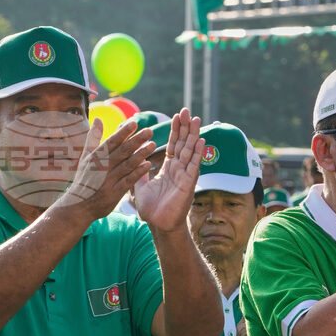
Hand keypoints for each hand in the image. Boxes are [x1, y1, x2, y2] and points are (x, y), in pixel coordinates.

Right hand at [61, 118, 155, 221]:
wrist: (78, 205)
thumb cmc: (84, 178)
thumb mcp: (85, 157)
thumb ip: (93, 137)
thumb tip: (98, 118)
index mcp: (96, 157)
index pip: (111, 142)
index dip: (123, 132)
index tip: (134, 123)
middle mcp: (102, 167)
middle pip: (121, 151)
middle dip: (136, 140)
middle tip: (149, 131)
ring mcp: (108, 180)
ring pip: (126, 165)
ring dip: (140, 154)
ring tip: (153, 145)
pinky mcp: (114, 193)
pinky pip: (128, 181)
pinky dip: (137, 173)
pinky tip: (147, 165)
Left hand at [134, 108, 203, 231]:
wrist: (158, 225)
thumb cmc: (151, 209)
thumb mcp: (140, 186)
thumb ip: (139, 171)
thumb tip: (134, 158)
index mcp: (169, 169)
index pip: (173, 145)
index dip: (175, 131)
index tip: (176, 116)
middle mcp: (179, 169)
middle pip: (183, 144)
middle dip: (185, 127)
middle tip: (186, 110)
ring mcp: (185, 175)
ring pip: (190, 151)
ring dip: (193, 135)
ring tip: (195, 119)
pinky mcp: (188, 183)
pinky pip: (194, 165)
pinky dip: (198, 152)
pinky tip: (202, 140)